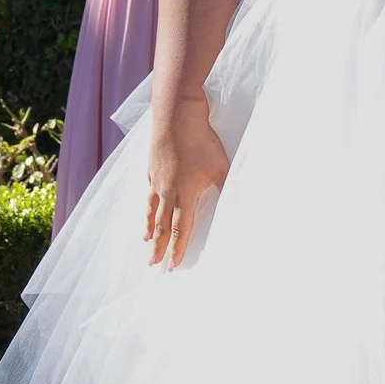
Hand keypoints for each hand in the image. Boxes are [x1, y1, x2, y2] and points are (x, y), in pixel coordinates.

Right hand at [146, 101, 230, 269]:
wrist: (176, 117)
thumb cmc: (201, 141)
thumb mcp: (221, 166)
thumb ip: (227, 188)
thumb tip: (238, 204)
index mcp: (185, 195)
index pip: (180, 230)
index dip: (177, 249)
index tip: (172, 267)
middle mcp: (167, 191)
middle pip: (161, 226)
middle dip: (157, 247)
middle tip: (151, 264)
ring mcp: (157, 179)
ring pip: (151, 209)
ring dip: (149, 227)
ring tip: (145, 239)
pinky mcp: (152, 166)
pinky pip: (149, 191)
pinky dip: (147, 204)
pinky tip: (148, 205)